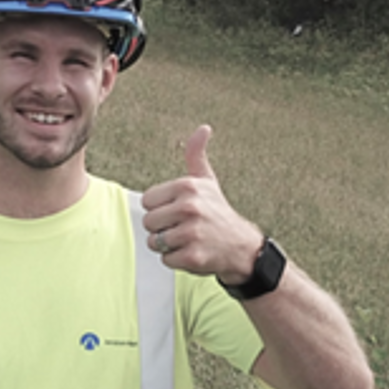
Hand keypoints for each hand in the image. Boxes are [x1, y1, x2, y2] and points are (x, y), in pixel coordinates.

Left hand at [140, 125, 264, 284]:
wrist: (241, 246)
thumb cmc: (218, 212)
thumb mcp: (207, 181)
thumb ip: (196, 155)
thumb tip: (203, 128)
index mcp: (187, 187)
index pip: (147, 200)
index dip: (161, 208)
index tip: (178, 210)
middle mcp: (189, 207)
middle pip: (148, 222)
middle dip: (162, 227)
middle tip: (183, 227)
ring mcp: (191, 233)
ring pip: (154, 242)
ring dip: (168, 245)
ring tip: (187, 239)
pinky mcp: (192, 257)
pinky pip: (165, 259)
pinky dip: (176, 260)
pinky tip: (192, 251)